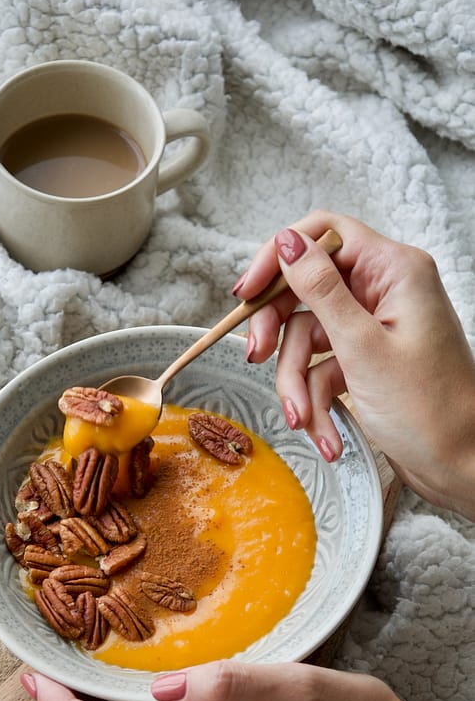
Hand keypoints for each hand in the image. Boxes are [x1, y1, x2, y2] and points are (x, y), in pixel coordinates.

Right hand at [232, 211, 474, 518]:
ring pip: (307, 338)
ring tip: (305, 420)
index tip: (247, 292)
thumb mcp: (362, 347)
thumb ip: (320, 291)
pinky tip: (327, 435)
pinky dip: (316, 401)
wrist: (458, 466)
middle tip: (257, 358)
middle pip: (306, 292)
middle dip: (280, 333)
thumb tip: (285, 242)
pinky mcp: (365, 360)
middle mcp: (384, 291)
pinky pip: (321, 369)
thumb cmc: (429, 411)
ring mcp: (373, 327)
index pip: (323, 234)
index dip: (278, 257)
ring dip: (298, 383)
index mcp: (394, 271)